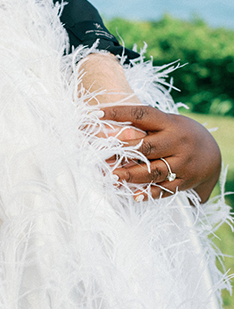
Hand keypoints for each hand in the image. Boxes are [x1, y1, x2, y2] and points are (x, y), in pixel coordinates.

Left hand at [101, 105, 221, 203]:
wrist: (213, 154)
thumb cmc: (178, 134)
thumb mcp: (165, 123)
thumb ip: (141, 126)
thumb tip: (108, 131)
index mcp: (169, 122)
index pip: (141, 114)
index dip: (118, 113)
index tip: (96, 114)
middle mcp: (177, 141)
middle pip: (146, 146)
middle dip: (122, 151)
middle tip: (100, 155)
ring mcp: (183, 162)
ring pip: (154, 170)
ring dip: (131, 175)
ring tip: (112, 177)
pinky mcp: (186, 181)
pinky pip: (165, 189)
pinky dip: (149, 193)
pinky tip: (134, 195)